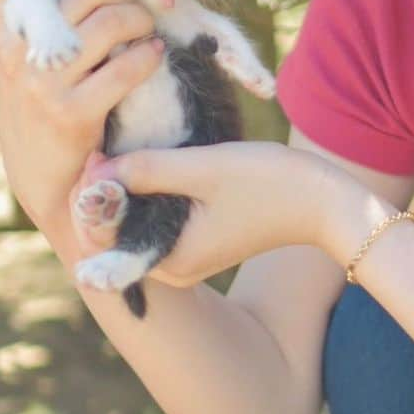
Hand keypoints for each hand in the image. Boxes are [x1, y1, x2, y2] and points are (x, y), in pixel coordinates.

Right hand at [0, 0, 166, 244]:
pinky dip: (149, 55)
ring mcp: (43, 82)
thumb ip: (41, 13)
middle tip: (134, 2)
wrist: (40, 175)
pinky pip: (128, 66)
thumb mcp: (24, 54)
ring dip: (141, 20)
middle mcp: (16, 50)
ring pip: (110, 22)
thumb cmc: (41, 101)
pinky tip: (154, 56)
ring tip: (146, 29)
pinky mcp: (74, 113)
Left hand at [71, 141, 349, 285]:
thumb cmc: (269, 183)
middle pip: (112, 231)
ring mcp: (183, 256)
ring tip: (110, 149)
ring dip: (118, 188)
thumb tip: (96, 168)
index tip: (95, 151)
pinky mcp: (195, 240)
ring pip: (131, 221)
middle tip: (97, 145)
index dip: (90, 193)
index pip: (102, 234)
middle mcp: (171, 268)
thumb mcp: (202, 168)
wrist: (324, 202)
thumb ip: (146, 169)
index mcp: (169, 260)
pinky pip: (152, 217)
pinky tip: (135, 162)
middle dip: (99, 191)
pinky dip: (140, 192)